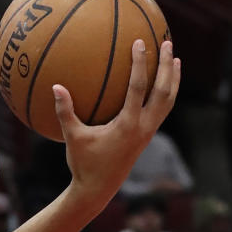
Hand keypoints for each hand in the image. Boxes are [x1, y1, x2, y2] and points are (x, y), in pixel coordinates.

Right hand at [57, 40, 179, 206]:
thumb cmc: (83, 163)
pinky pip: (162, 109)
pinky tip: (161, 82)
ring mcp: (148, 132)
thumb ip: (65, 112)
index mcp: (127, 125)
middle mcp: (143, 127)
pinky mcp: (147, 136)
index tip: (140, 43)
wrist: (98, 189)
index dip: (140, 64)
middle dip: (167, 66)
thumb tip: (56, 86)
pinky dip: (166, 93)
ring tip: (175, 59)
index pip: (138, 88)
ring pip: (168, 101)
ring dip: (173, 79)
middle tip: (167, 43)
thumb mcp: (72, 137)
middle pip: (164, 91)